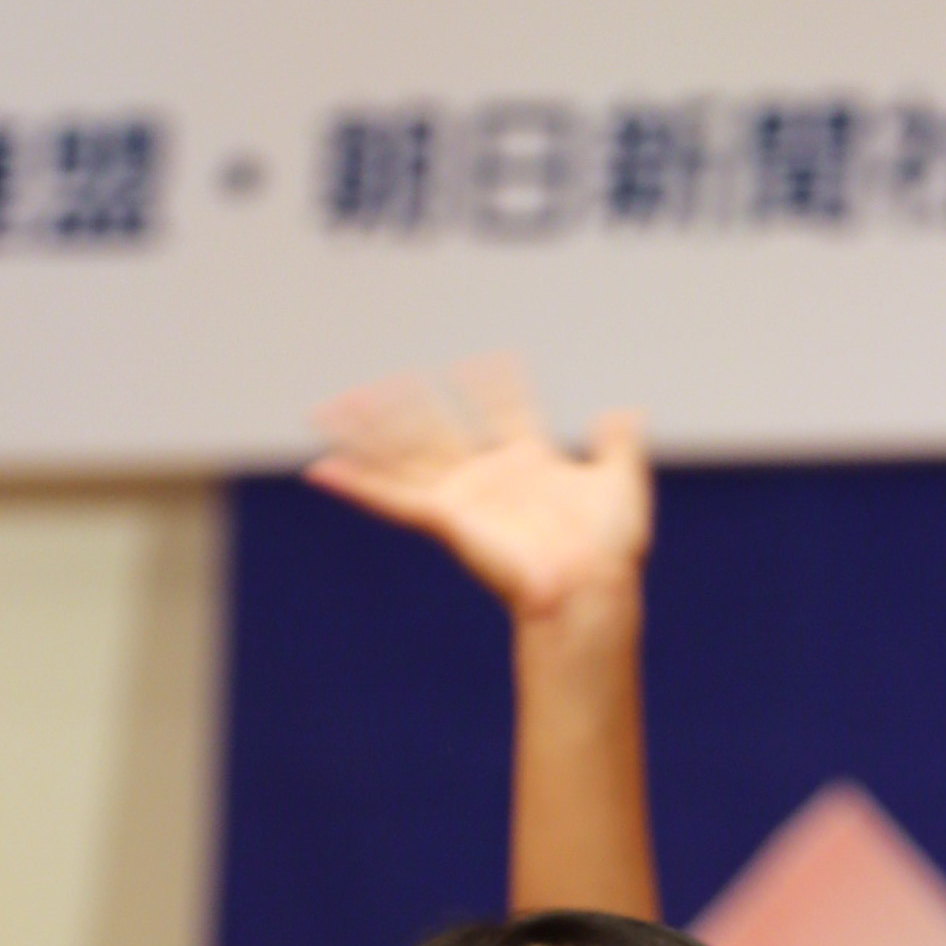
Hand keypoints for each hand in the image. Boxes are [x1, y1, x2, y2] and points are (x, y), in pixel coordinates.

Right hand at [308, 357, 651, 624]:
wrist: (591, 585)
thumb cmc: (608, 549)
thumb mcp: (621, 480)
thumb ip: (618, 444)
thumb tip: (624, 412)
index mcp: (529, 466)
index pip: (504, 413)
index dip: (494, 387)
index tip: (481, 361)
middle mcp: (488, 481)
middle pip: (435, 432)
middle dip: (404, 406)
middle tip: (377, 382)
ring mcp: (462, 499)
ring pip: (403, 454)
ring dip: (366, 431)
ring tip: (333, 406)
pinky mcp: (444, 517)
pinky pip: (391, 497)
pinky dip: (355, 483)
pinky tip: (322, 469)